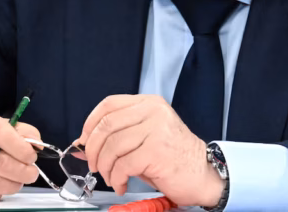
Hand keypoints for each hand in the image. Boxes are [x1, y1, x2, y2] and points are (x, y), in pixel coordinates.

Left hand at [76, 95, 223, 207]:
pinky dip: (117, 178)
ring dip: (105, 167)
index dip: (90, 123)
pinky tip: (122, 184)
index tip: (84, 141)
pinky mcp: (157, 150)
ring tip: (111, 178)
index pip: (109, 104)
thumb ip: (117, 136)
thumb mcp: (144, 138)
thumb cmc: (174, 158)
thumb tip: (84, 145)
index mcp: (149, 103)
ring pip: (112, 146)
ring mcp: (156, 129)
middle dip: (92, 149)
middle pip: (107, 125)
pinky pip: (123, 164)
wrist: (204, 174)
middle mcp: (153, 112)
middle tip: (93, 165)